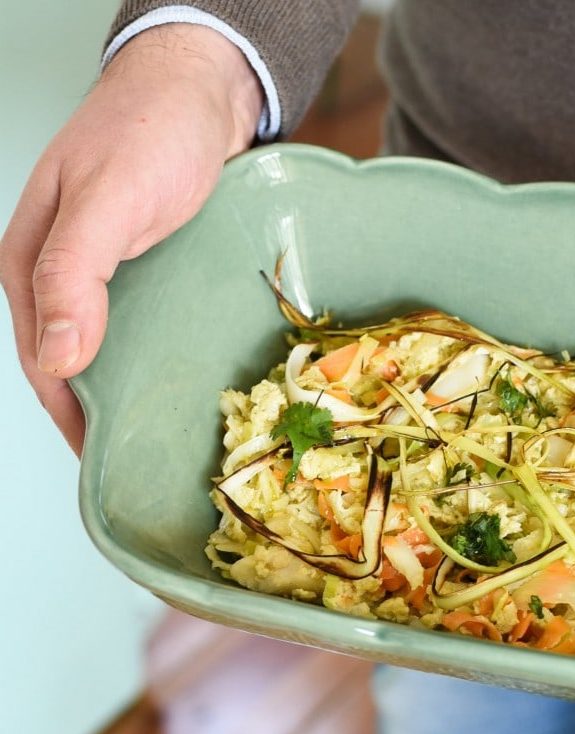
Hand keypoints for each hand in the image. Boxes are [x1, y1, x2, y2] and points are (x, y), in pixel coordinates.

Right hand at [0, 24, 262, 453]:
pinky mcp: (149, 267)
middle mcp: (66, 272)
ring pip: (110, 347)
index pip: (42, 361)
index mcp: (34, 262)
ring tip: (167, 434)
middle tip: (145, 461)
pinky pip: (146, 324)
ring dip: (131, 390)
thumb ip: (73, 274)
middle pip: (75, 362)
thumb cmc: (151, 132)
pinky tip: (185, 380)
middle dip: (101, 414)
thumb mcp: (106, 200)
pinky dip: (159, 356)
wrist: (203, 89)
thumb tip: (55, 358)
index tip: (106, 466)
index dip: (70, 417)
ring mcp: (109, 271)